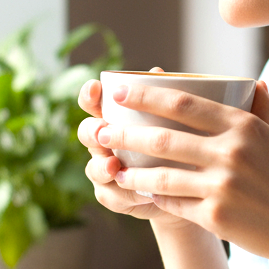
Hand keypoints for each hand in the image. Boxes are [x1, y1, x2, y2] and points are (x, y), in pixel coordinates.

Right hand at [77, 72, 181, 225]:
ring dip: (102, 166)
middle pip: (87, 134)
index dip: (89, 96)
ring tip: (114, 166)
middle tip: (103, 131)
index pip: (94, 103)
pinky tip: (139, 194)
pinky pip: (111, 195)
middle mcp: (104, 143)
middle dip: (92, 131)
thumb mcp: (171, 122)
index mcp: (114, 119)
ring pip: (94, 168)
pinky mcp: (114, 195)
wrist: (182, 186)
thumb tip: (156, 73)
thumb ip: (160, 100)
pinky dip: (124, 195)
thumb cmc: (173, 145)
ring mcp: (105, 170)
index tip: (94, 88)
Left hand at [95, 80, 268, 268]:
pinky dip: (155, 198)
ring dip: (129, 171)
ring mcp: (221, 187)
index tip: (119, 91)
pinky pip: (173, 204)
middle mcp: (230, 153)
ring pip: (160, 175)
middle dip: (124, 133)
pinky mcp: (215, 217)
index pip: (183, 104)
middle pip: (162, 138)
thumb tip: (253, 83)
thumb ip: (265, 108)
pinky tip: (140, 193)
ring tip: (109, 166)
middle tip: (99, 129)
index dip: (145, 96)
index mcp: (245, 127)